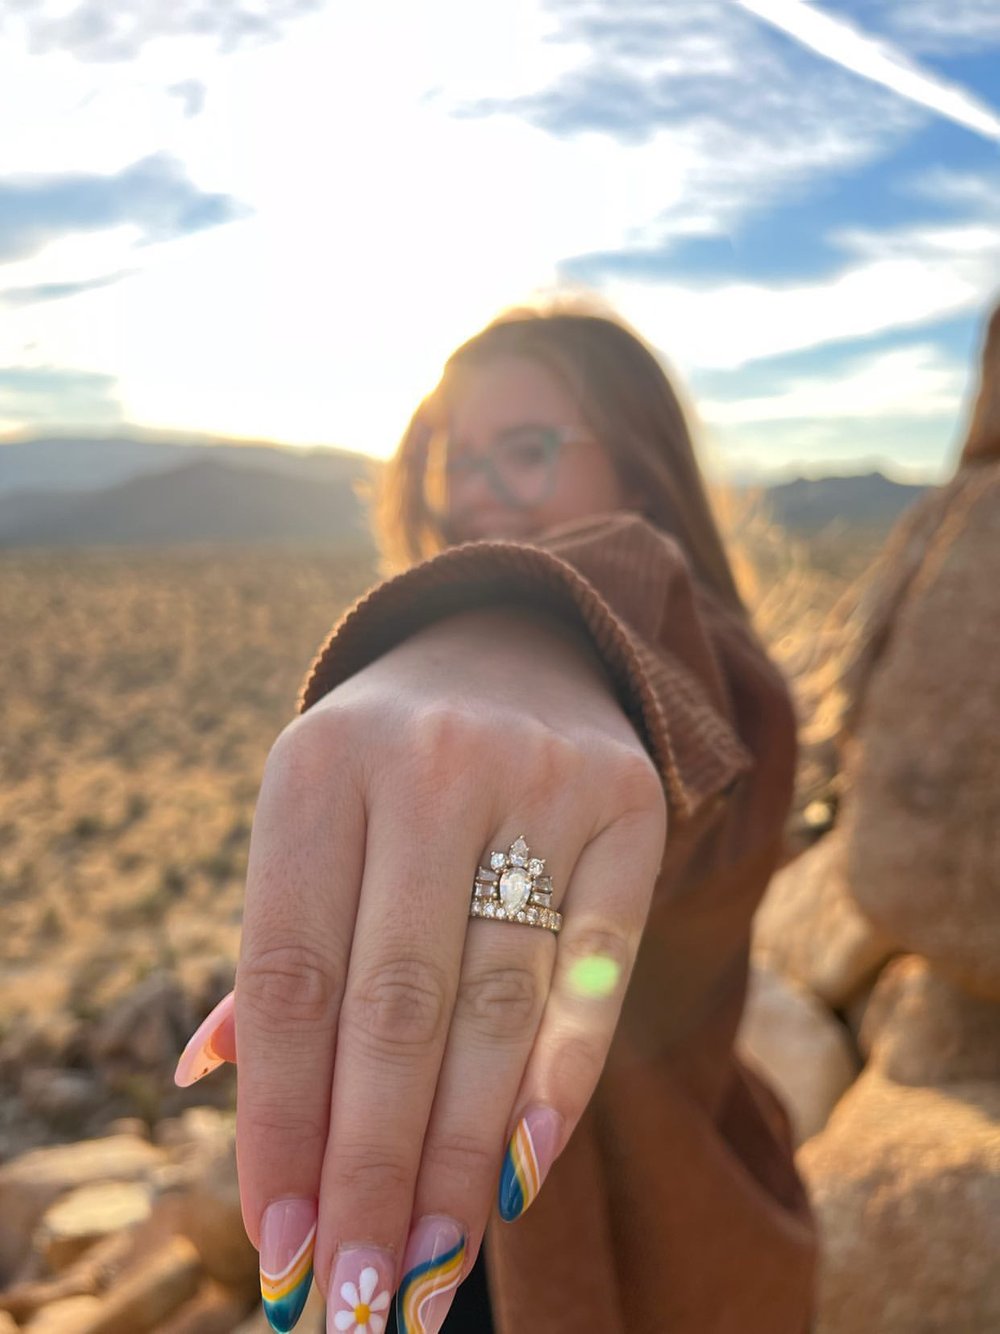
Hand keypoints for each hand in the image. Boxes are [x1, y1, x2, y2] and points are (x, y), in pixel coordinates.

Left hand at [214, 607, 665, 1331]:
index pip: (290, 976)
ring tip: (433, 1268)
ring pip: (496, 1001)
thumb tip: (203, 1084)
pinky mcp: (630, 800)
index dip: (280, 1120)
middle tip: (359, 1299)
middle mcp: (427, 762)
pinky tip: (524, 1166)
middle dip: (374, 1170)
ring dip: (462, 1155)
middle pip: (395, 1007)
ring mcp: (539, 775)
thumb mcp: (312, 818)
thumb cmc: (388, 762)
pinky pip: (599, 961)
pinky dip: (563, 1072)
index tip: (280, 1247)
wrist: (515, 641)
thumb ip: (273, 946)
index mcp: (316, 765)